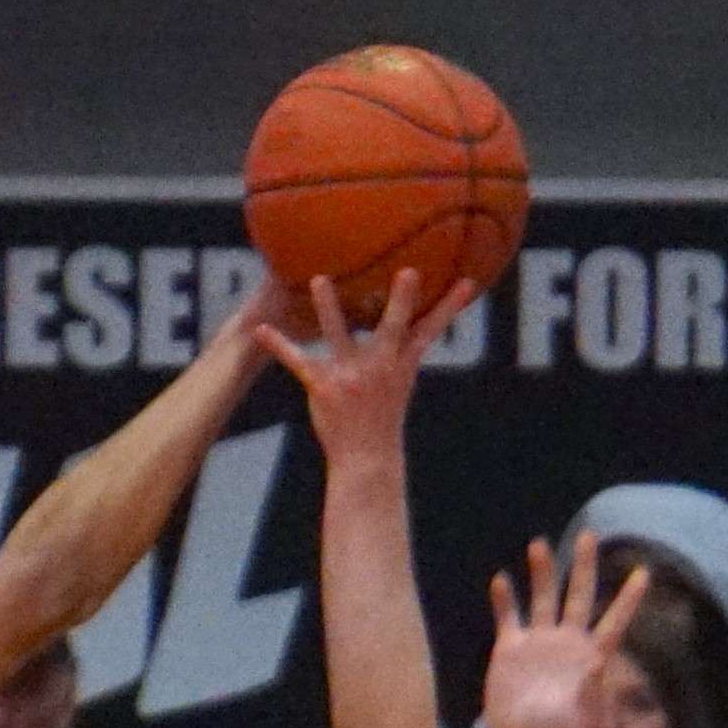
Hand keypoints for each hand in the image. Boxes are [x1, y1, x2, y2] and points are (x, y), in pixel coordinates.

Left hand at [257, 267, 469, 466]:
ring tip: (319, 279)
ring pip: (340, 334)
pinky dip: (279, 344)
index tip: (466, 282)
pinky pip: (298, 360)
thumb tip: (414, 330)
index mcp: (402, 364)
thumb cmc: (383, 416)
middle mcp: (380, 366)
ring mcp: (351, 375)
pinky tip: (261, 329)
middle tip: (409, 271)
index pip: (431, 331)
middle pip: (394, 327)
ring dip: (329, 306)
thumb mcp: (401, 383)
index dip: (449, 308)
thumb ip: (403, 353)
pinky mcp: (323, 386)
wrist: (366, 456)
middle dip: (402, 301)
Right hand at [479, 531, 647, 727]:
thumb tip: (602, 664)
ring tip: (540, 545)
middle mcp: (566, 642)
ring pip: (542, 598)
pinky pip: (508, 618)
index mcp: (590, 655)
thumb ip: (593, 688)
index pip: (614, 621)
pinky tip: (501, 580)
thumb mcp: (584, 714)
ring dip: (542, 572)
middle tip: (589, 536)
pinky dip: (504, 600)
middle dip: (583, 567)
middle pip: (578, 596)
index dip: (629, 598)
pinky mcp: (509, 650)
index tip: (645, 573)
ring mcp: (537, 643)